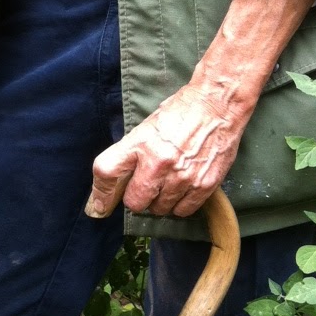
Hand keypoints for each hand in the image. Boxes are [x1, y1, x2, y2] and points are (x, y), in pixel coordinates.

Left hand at [87, 82, 241, 219]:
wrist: (217, 104)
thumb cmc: (180, 112)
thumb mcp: (147, 127)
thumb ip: (132, 153)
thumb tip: (118, 182)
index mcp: (140, 143)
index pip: (107, 172)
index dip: (100, 194)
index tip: (98, 206)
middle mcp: (159, 162)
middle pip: (134, 202)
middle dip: (136, 199)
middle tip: (145, 187)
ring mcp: (182, 176)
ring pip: (159, 209)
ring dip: (160, 202)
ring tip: (168, 182)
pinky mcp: (204, 185)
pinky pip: (183, 211)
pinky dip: (180, 205)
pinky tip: (182, 189)